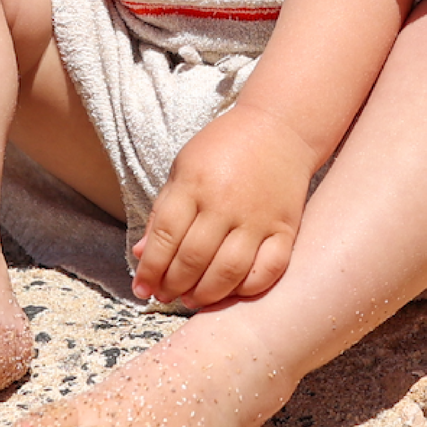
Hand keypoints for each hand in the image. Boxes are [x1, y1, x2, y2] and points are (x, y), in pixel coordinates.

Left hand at [131, 105, 318, 309]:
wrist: (278, 128)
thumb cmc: (224, 148)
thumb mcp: (183, 168)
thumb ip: (163, 211)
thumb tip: (141, 254)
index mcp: (195, 183)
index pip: (165, 236)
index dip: (150, 269)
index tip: (140, 289)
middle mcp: (225, 202)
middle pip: (193, 259)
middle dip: (173, 285)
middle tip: (164, 295)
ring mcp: (259, 218)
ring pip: (229, 272)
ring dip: (205, 294)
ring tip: (190, 298)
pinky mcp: (286, 228)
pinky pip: (268, 270)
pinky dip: (248, 289)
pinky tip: (230, 290)